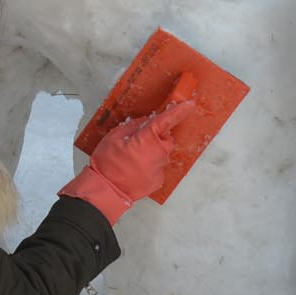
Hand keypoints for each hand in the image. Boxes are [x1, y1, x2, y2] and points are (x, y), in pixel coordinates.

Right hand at [60, 83, 205, 223]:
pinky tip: (135, 168)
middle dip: (156, 136)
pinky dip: (150, 165)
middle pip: (165, 138)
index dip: (179, 111)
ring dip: (152, 151)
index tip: (189, 104)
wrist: (106, 190)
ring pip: (162, 153)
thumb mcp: (114, 137)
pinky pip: (158, 166)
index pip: (167, 120)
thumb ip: (133, 126)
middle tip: (137, 140)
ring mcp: (160, 168)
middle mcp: (159, 153)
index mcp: (148, 139)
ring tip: (132, 157)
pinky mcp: (158, 180)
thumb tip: (146, 122)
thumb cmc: (107, 162)